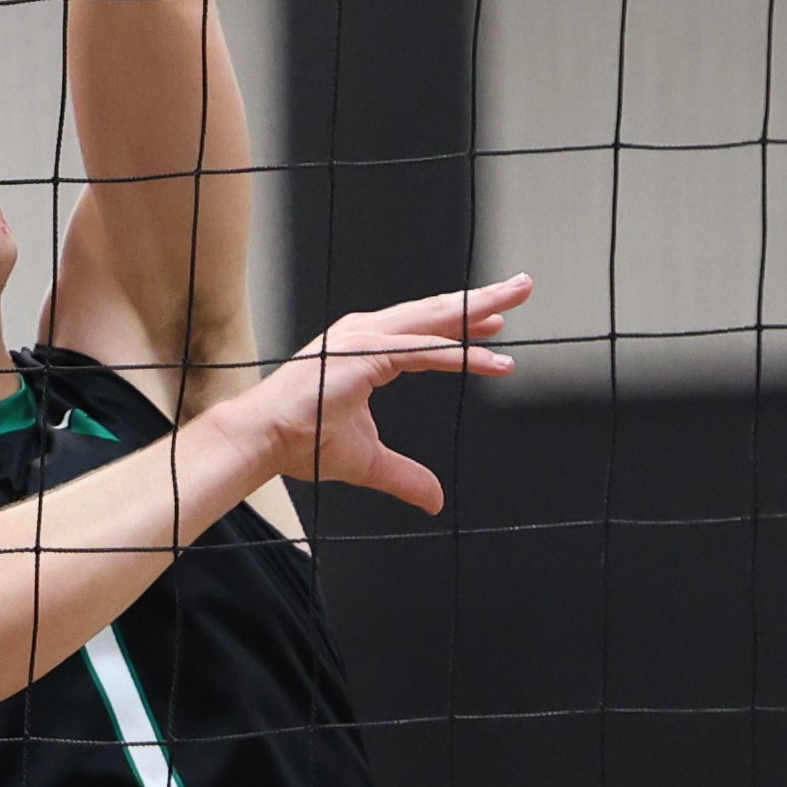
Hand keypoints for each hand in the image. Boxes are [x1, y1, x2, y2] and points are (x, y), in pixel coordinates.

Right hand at [214, 279, 529, 511]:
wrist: (265, 441)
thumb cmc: (301, 442)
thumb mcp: (370, 461)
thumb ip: (406, 476)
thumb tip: (435, 499)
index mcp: (364, 347)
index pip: (424, 331)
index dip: (462, 328)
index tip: (495, 326)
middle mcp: (365, 332)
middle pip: (435, 312)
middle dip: (481, 301)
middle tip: (521, 287)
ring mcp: (364, 337)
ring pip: (434, 319)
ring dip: (478, 310)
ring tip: (514, 302)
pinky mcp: (366, 353)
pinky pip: (424, 351)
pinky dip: (461, 355)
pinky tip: (493, 360)